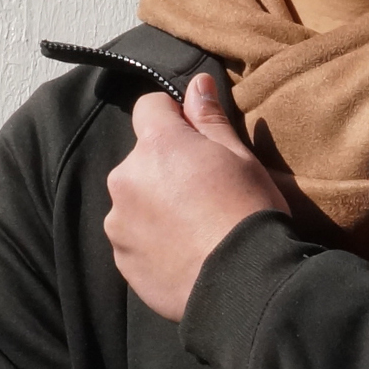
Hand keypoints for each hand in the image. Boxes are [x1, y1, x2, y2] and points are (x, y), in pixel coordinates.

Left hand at [104, 74, 287, 321]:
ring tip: (192, 234)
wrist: (243, 285)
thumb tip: (197, 84)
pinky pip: (134, 243)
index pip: (150, 108)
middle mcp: (126, 179)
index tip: (197, 143)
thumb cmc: (249, 215)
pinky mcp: (124, 262)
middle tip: (202, 198)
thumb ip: (210, 119)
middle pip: (140, 162)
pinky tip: (183, 258)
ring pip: (133, 204)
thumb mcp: (240, 158)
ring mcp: (120, 223)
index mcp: (157, 145)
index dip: (175, 120)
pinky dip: (152, 247)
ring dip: (154, 210)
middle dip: (163, 171)